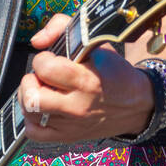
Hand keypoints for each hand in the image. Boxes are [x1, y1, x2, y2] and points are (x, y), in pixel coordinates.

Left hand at [18, 13, 154, 143]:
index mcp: (86, 80)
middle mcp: (77, 106)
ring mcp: (71, 124)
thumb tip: (36, 41)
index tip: (50, 58)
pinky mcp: (68, 137)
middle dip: (30, 81)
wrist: (137, 104)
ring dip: (28, 98)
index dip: (42, 59)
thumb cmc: (113, 72)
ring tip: (41, 90)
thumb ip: (62, 28)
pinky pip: (34, 133)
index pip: (47, 69)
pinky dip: (31, 120)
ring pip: (30, 113)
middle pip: (33, 97)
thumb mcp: (96, 43)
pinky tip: (42, 109)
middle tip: (40, 77)